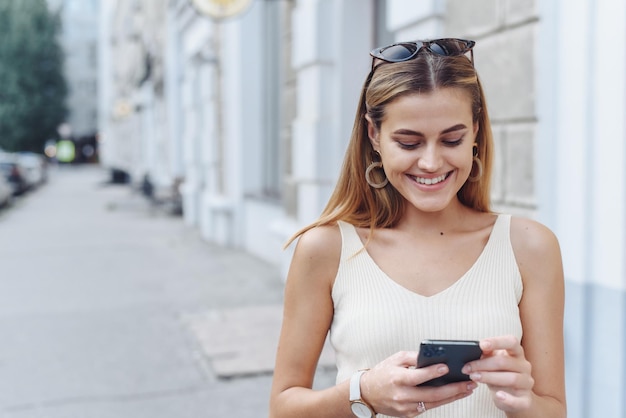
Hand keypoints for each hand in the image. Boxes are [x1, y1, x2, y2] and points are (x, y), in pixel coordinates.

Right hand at [360, 351, 476, 417]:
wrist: (367, 394)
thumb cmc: (381, 374)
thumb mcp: (395, 359)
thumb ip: (413, 357)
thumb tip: (432, 357)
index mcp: (396, 379)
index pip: (418, 376)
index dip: (433, 372)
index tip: (448, 367)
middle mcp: (401, 395)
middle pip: (432, 394)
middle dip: (453, 389)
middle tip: (468, 382)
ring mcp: (405, 407)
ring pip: (434, 403)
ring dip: (453, 396)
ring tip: (467, 389)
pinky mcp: (408, 414)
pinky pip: (429, 407)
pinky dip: (442, 401)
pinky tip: (453, 395)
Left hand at [462, 335, 533, 411]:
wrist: (513, 397)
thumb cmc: (500, 374)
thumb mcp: (493, 362)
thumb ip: (487, 354)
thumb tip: (478, 348)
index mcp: (516, 353)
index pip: (511, 342)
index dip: (497, 342)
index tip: (481, 344)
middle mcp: (524, 366)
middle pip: (505, 362)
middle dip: (483, 364)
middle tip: (467, 368)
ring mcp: (526, 383)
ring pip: (511, 379)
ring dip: (489, 378)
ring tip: (474, 377)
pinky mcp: (526, 400)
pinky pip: (519, 401)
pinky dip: (508, 399)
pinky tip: (498, 395)